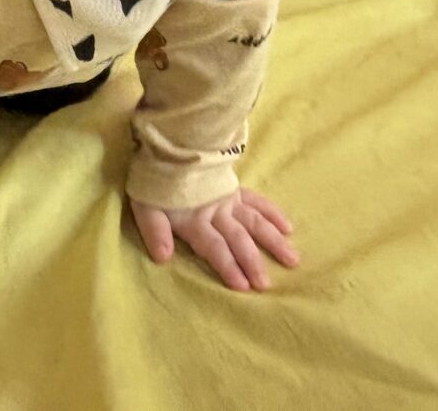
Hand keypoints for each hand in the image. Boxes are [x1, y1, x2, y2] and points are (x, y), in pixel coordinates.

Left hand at [130, 188, 298, 291]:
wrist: (168, 150)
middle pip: (238, 239)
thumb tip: (163, 258)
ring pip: (255, 222)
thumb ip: (155, 232)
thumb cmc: (155, 186)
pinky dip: (273, 214)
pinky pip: (258, 202)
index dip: (227, 266)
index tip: (243, 286)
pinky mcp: (236, 190)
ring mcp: (229, 200)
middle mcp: (216, 212)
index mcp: (194, 220)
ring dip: (273, 241)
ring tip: (292, 259)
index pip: (214, 247)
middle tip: (265, 284)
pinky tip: (288, 228)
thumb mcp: (145, 209)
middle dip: (252, 262)